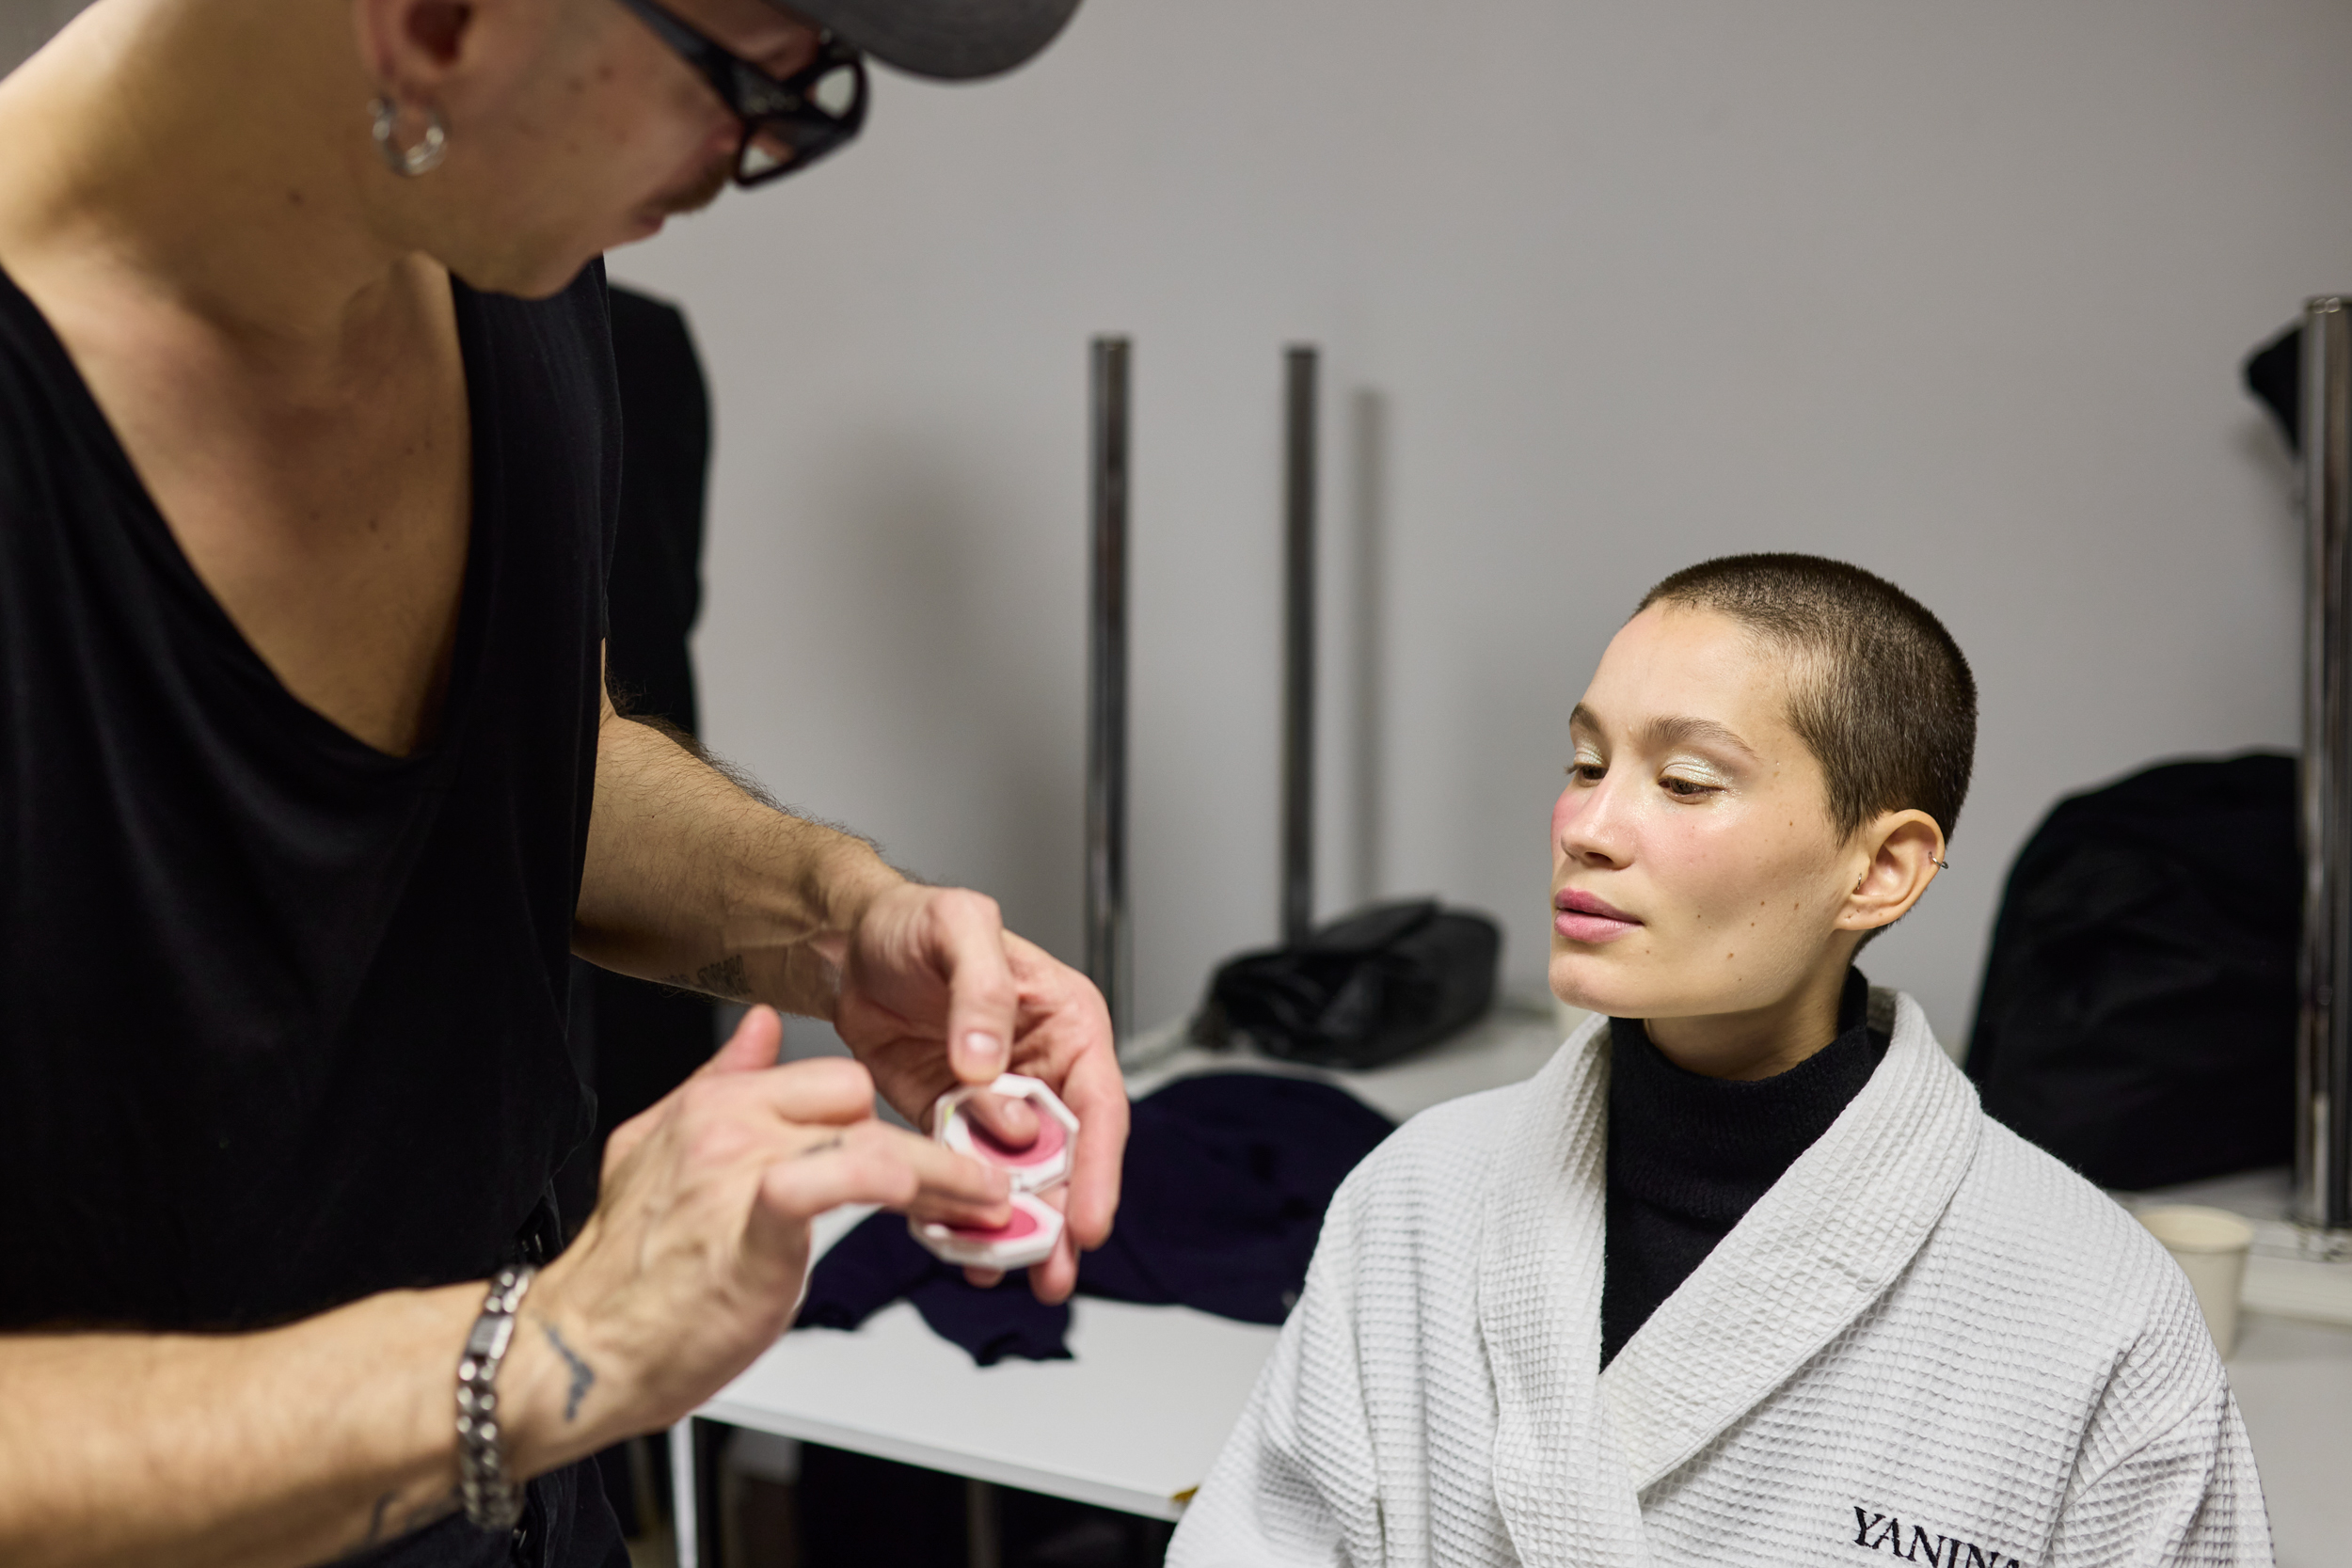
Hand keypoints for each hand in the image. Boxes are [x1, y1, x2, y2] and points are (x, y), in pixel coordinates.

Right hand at [507, 1008, 1009, 1474]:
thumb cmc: (630, 1273)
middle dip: (908, 1141)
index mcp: (711, 1102)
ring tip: (981, 1202)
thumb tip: (762, 1027)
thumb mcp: (660, 1148)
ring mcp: (741, 1166)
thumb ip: (720, 1083)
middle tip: (958, 1185)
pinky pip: (846, 1175)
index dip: (876, 1119)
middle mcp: (727, 1122)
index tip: (914, 1152)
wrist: (582, 1349)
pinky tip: (932, 1207)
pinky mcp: (760, 1221)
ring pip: (871, 1136)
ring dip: (940, 1172)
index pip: (824, 1076)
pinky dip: (900, 1184)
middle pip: (853, 1095)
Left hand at [829, 884, 1128, 1302]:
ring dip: (1014, 1228)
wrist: (850, 939)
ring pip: (1018, 1177)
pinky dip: (962, 1213)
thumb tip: (989, 1064)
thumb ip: (983, 992)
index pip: (1098, 1105)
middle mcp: (1041, 1070)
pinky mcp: (949, 1119)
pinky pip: (964, 1173)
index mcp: (1066, 1024)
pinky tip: (956, 1248)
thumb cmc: (915, 919)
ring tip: (1004, 1272)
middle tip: (1053, 1273)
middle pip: (1066, 1157)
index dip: (1098, 1167)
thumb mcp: (959, 928)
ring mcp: (995, 1101)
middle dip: (1062, 1220)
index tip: (1087, 1220)